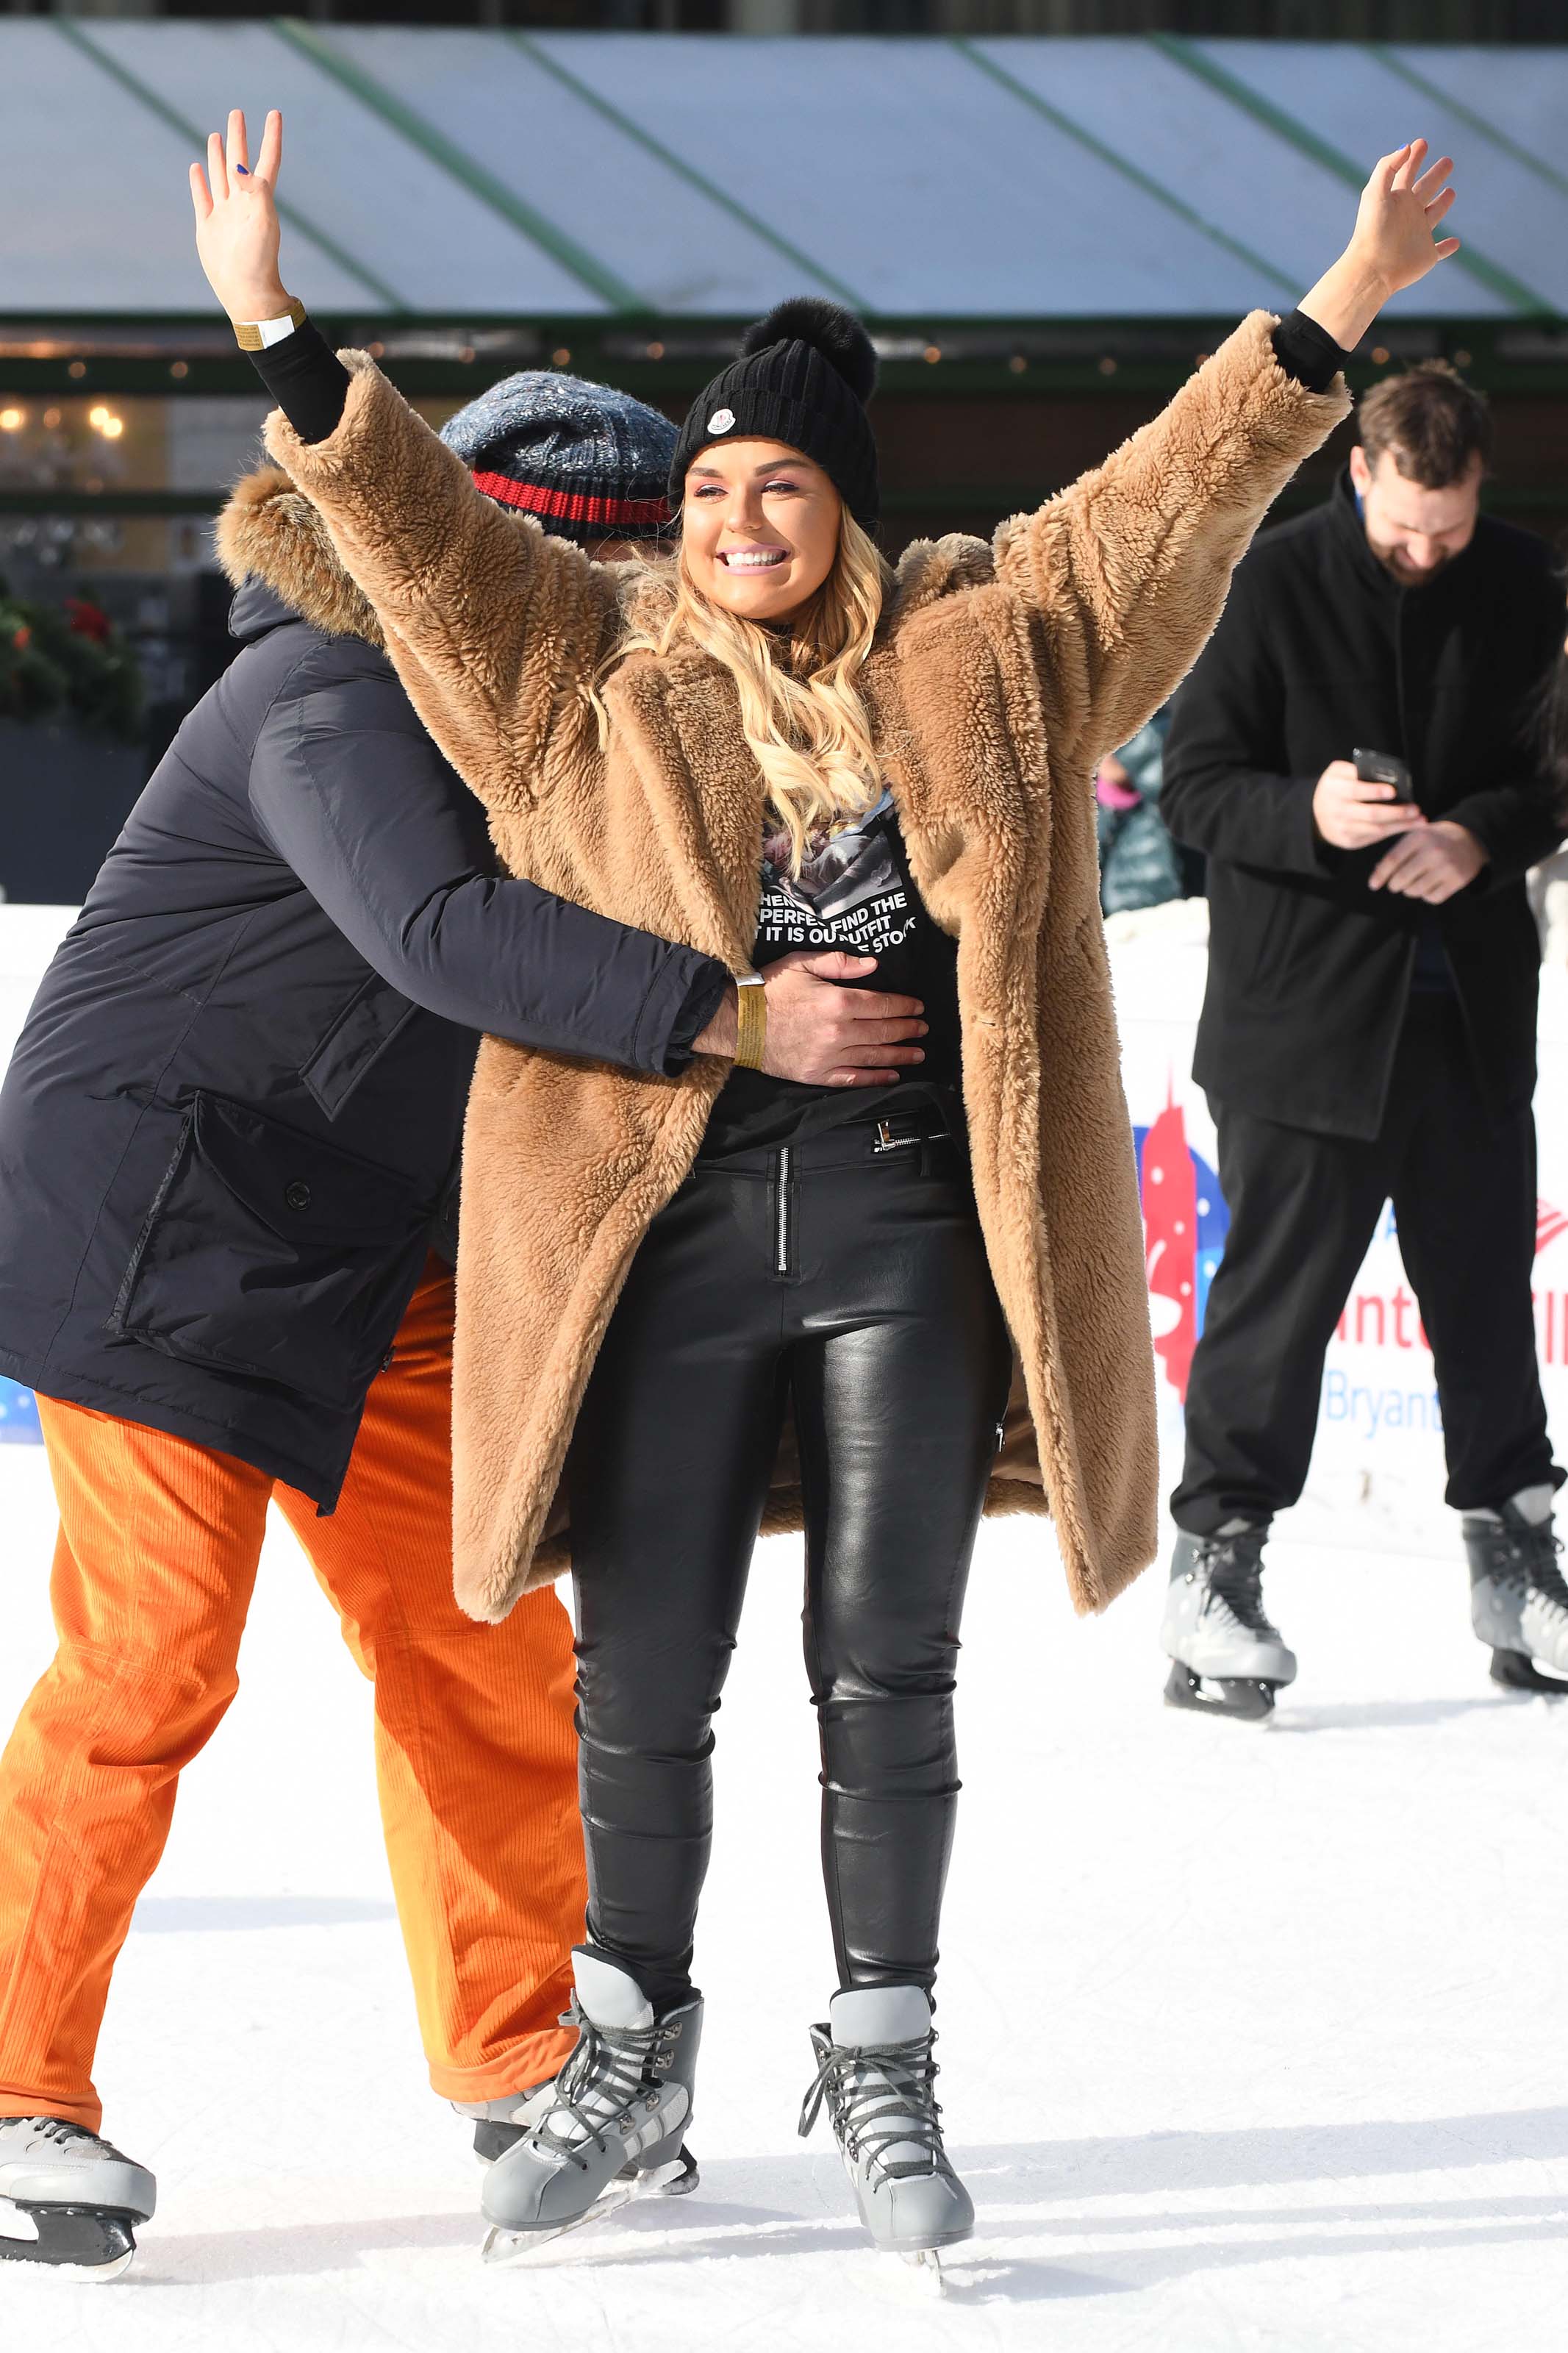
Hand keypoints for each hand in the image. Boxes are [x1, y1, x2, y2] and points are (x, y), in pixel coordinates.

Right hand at [189, 108, 289, 322]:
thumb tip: (240, 166)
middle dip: (239, 137)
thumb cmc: (258, 260)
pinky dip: (200, 181)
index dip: (271, 136)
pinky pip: (202, 196)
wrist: (245, 292)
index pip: (267, 160)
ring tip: (216, 135)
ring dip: (218, 155)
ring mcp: (224, 213)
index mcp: (259, 199)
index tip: (274, 113)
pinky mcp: (208, 226)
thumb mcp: (262, 222)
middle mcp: (242, 202)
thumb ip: (255, 190)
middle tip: (237, 113)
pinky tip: (197, 167)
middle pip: (239, 161)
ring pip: (220, 175)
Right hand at [693, 952, 926, 1086]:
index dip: (904, 1005)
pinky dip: (876, 1079)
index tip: (918, 1006)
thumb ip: (839, 962)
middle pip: (883, 1031)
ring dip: (900, 1055)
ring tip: (918, 1053)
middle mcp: (839, 1031)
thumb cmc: (769, 990)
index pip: (882, 1004)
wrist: (738, 1023)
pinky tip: (892, 1077)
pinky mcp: (818, 1074)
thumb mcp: (801, 963)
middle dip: (907, 1029)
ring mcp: (830, 1056)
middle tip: (923, 1028)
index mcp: (838, 1001)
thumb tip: (873, 964)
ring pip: (875, 1057)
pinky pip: (854, 1079)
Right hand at [1313, 759, 1423, 850]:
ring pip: (1376, 829)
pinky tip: (1408, 825)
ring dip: (1400, 825)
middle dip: (1395, 812)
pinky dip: (1393, 831)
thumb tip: (1384, 774)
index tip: (1393, 791)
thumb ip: (1355, 770)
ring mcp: (1343, 829)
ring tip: (1420, 819)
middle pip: (1370, 814)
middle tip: (1415, 808)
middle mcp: (1337, 812)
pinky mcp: (1349, 841)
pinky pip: (1375, 837)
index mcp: (1334, 790)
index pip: (1355, 791)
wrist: (1315, 813)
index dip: (1374, 791)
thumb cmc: (1335, 787)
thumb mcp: (1338, 772)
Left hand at [1348, 139, 1459, 297]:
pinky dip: (1448, 247)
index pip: (1406, 172)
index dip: (1414, 157)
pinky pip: (1440, 251)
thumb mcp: (1375, 192)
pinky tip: (1456, 243)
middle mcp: (1407, 215)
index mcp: (1396, 199)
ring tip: (1451, 191)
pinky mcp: (1426, 255)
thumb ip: (1388, 166)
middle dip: (1435, 175)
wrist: (1372, 269)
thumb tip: (1406, 147)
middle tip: (1448, 161)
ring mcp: (1418, 235)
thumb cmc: (1372, 230)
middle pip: (1425, 189)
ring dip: (1442, 204)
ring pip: (1433, 215)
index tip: (1422, 142)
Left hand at [1368, 820, 1485, 902]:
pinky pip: (1432, 898)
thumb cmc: (1434, 840)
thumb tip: (1376, 873)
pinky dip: (1427, 896)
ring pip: (1415, 891)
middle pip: (1401, 879)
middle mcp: (1433, 851)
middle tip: (1396, 884)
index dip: (1380, 875)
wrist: (1469, 840)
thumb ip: (1396, 852)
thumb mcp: (1416, 837)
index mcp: (1420, 837)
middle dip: (1394, 885)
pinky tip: (1430, 885)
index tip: (1373, 885)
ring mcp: (1447, 867)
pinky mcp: (1457, 880)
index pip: (1392, 860)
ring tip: (1415, 882)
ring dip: (1410, 891)